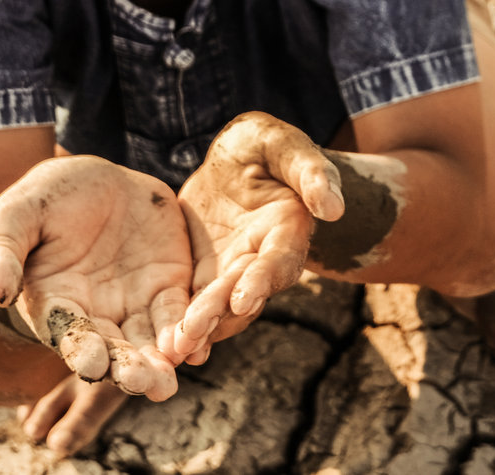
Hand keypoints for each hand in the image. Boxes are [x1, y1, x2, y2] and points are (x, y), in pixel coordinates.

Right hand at [0, 156, 192, 400]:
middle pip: (114, 350)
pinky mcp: (168, 283)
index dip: (80, 349)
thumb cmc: (43, 201)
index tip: (92, 364)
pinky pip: (183, 310)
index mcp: (54, 305)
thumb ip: (2, 252)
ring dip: (162, 361)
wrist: (93, 181)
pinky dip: (192, 328)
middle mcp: (96, 314)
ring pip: (151, 340)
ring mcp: (135, 302)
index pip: (68, 334)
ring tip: (169, 379)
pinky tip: (199, 345)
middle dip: (129, 368)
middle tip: (145, 383)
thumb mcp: (15, 216)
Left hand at [171, 112, 343, 359]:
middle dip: (220, 313)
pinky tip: (161, 346)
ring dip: (201, 328)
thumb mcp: (284, 145)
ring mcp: (233, 269)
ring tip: (174, 349)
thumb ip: (310, 171)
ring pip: (219, 306)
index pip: (280, 260)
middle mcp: (264, 257)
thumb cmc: (265, 144)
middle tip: (193, 332)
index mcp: (289, 227)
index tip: (243, 299)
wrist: (235, 158)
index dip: (263, 280)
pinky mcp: (204, 273)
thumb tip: (333, 209)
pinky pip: (193, 301)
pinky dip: (181, 323)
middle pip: (245, 292)